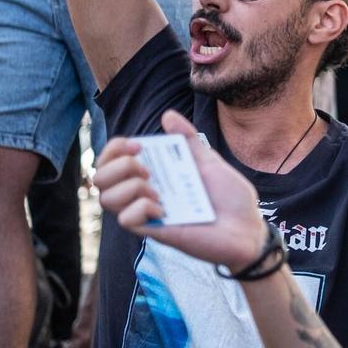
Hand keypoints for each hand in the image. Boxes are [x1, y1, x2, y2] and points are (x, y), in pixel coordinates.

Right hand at [94, 111, 267, 271]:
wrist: (249, 228)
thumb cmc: (230, 199)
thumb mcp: (209, 161)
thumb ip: (188, 139)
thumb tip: (168, 115)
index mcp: (154, 175)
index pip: (110, 160)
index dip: (114, 148)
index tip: (138, 145)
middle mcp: (144, 193)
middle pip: (98, 178)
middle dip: (118, 166)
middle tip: (148, 170)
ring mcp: (147, 213)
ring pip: (105, 199)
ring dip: (129, 187)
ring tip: (157, 191)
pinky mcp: (155, 232)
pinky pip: (126, 220)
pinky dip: (140, 209)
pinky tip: (163, 210)